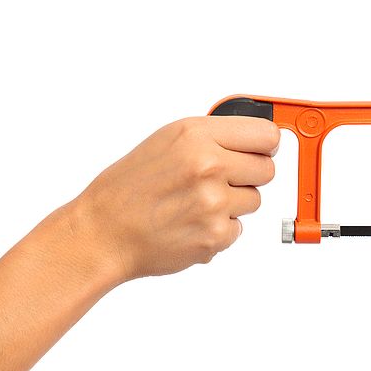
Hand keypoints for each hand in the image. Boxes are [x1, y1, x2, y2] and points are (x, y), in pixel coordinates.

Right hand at [73, 116, 279, 280]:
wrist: (103, 232)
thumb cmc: (128, 189)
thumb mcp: (166, 142)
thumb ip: (211, 138)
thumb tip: (253, 140)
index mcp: (196, 135)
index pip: (265, 135)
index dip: (264, 145)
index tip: (260, 150)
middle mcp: (207, 165)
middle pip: (267, 169)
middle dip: (248, 176)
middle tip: (218, 181)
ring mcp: (214, 203)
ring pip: (254, 201)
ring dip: (232, 205)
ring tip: (195, 204)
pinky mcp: (215, 235)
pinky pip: (238, 230)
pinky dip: (219, 230)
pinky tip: (191, 224)